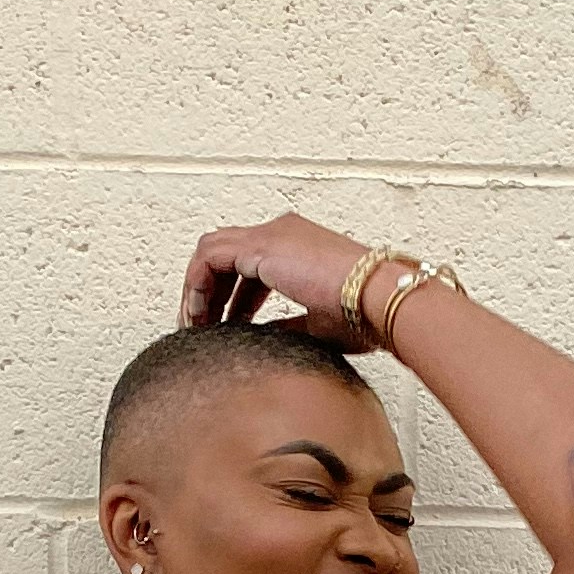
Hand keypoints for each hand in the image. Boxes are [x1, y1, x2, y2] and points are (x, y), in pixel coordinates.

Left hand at [179, 214, 398, 341]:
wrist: (379, 298)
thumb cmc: (365, 313)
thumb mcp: (316, 326)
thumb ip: (285, 328)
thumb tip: (261, 340)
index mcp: (297, 248)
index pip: (248, 266)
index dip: (231, 299)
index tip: (224, 327)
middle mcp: (281, 234)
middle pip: (224, 255)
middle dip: (208, 292)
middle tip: (199, 327)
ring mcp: (270, 235)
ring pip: (211, 251)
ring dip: (198, 289)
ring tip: (194, 326)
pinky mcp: (261, 245)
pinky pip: (210, 257)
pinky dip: (198, 285)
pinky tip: (199, 316)